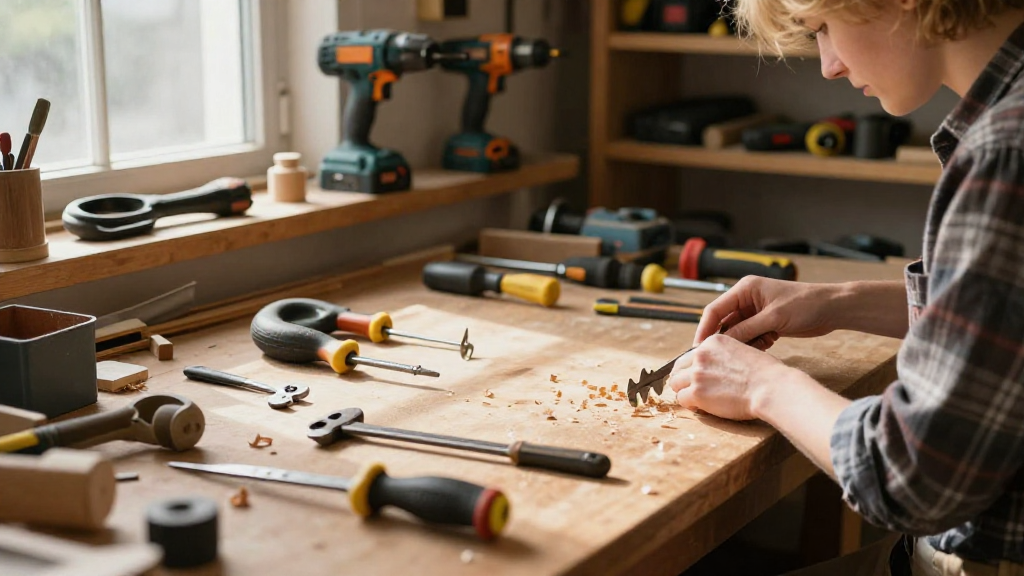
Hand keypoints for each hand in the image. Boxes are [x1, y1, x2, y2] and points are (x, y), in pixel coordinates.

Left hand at [667, 334, 794, 420]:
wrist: (771, 387)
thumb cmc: (766, 374)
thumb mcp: (743, 351)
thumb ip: (724, 357)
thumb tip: (717, 369)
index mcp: (713, 342)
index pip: (691, 355)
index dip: (692, 368)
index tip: (697, 377)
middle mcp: (701, 354)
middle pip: (678, 368)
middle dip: (683, 379)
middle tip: (691, 390)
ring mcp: (697, 373)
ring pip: (676, 383)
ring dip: (684, 392)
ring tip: (696, 400)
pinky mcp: (697, 392)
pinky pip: (681, 399)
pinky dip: (689, 405)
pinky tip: (699, 407)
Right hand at [694, 276, 839, 347]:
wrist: (833, 308)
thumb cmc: (806, 305)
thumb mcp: (773, 318)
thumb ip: (746, 329)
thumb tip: (722, 343)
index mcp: (745, 289)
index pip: (715, 309)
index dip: (705, 328)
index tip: (698, 348)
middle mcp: (747, 299)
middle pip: (724, 322)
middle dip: (724, 339)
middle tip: (719, 358)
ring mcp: (756, 311)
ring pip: (738, 332)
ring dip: (743, 344)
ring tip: (750, 352)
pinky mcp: (766, 322)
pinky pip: (751, 336)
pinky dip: (755, 344)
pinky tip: (766, 346)